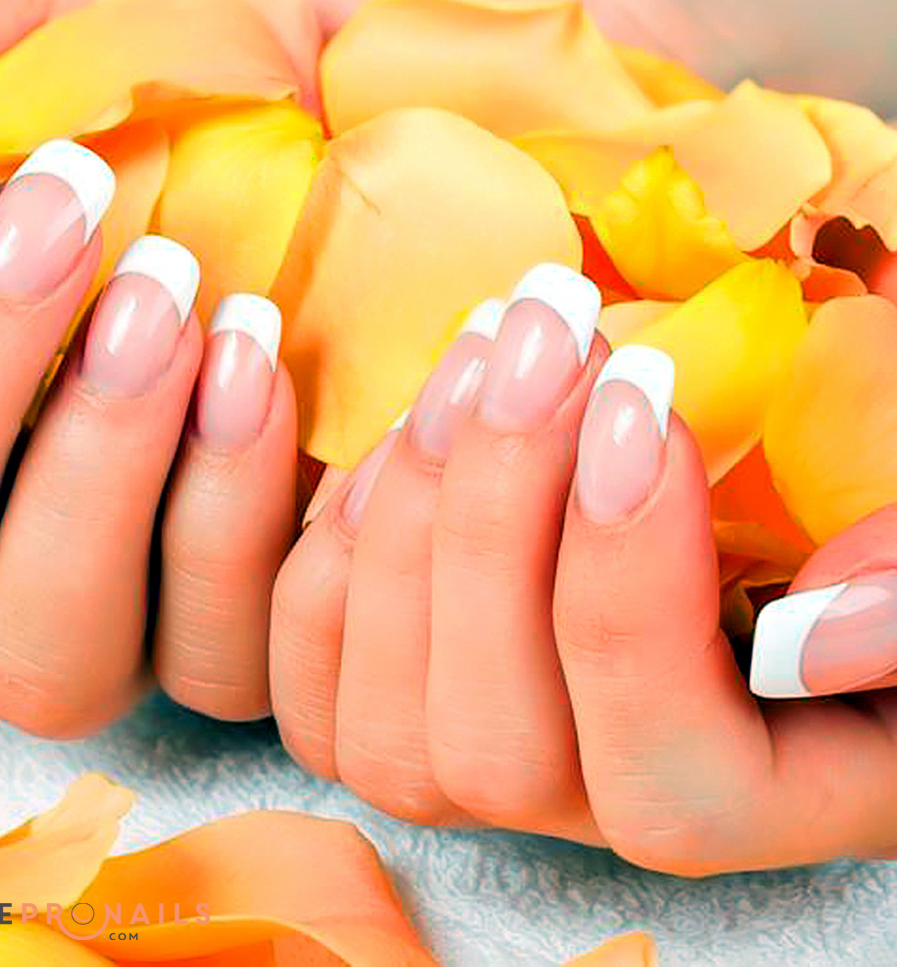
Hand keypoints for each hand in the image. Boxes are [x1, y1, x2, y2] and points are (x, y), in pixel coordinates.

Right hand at [0, 128, 295, 736]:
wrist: (420, 21)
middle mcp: (26, 486)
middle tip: (68, 220)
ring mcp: (152, 552)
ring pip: (53, 658)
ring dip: (91, 482)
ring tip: (185, 308)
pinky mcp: (285, 576)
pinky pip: (227, 653)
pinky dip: (232, 525)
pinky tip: (263, 371)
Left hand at [272, 261, 896, 873]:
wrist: (764, 468)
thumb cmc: (853, 488)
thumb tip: (825, 631)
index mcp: (761, 792)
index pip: (672, 785)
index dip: (633, 598)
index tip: (646, 397)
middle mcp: (599, 799)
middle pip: (495, 746)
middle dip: (498, 515)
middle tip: (543, 331)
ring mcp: (483, 748)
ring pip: (376, 719)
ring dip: (407, 507)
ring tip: (482, 347)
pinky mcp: (390, 679)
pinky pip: (294, 657)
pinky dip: (290, 523)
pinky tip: (345, 397)